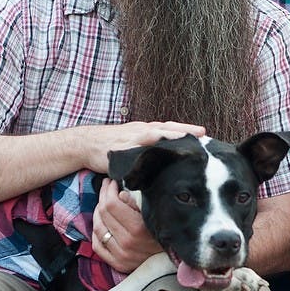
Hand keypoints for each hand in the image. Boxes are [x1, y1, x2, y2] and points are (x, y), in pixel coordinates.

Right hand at [83, 120, 204, 174]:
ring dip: (172, 135)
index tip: (203, 133)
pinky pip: (139, 146)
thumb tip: (163, 162)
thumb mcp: (131, 145)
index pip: (169, 128)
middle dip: (185, 130)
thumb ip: (146, 151)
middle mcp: (141, 130)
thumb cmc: (110, 146)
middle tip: (204, 134)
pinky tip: (161, 150)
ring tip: (187, 139)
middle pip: (167, 128)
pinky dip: (150, 146)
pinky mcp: (123, 147)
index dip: (185, 130)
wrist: (86, 143)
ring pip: (156, 133)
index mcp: (145, 130)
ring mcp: (132, 137)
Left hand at [92, 177, 160, 271]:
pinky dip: (96, 233)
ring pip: (97, 228)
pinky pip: (98, 246)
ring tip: (103, 204)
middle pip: (103, 214)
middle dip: (102, 197)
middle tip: (106, 188)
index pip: (112, 204)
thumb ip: (138, 203)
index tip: (112, 182)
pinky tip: (101, 223)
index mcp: (138, 228)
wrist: (172, 259)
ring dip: (97, 213)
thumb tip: (120, 194)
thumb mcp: (157, 213)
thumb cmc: (167, 231)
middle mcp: (127, 243)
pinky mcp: (118, 264)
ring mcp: (121, 256)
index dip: (108, 190)